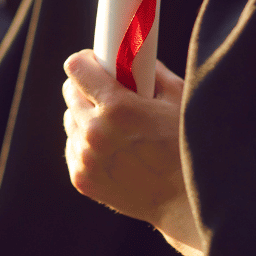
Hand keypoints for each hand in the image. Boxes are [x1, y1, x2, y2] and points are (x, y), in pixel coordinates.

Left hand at [62, 50, 202, 252]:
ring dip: (86, 116)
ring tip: (113, 124)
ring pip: (70, 120)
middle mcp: (95, 132)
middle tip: (107, 92)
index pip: (76, 68)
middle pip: (69, 93)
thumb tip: (134, 54)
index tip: (96, 62)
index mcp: (117, 108)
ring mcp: (86, 159)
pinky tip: (110, 147)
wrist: (184, 201)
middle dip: (87, 88)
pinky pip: (72, 147)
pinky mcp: (81, 179)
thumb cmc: (186, 146)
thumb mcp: (177, 98)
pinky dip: (86, 143)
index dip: (87, 61)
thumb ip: (151, 71)